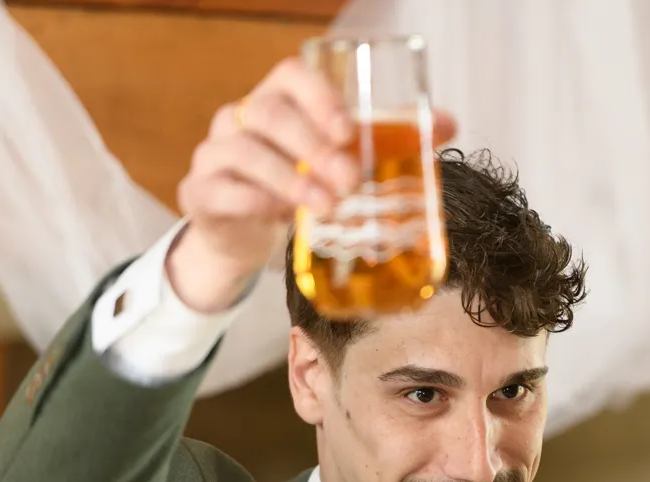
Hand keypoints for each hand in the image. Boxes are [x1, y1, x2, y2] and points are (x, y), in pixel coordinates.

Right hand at [168, 57, 456, 312]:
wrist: (247, 237)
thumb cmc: (299, 186)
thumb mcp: (340, 163)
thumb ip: (388, 141)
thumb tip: (448, 124)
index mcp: (276, 100)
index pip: (291, 76)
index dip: (319, 97)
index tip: (349, 130)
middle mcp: (239, 118)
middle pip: (269, 114)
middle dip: (313, 147)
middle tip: (349, 180)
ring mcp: (215, 153)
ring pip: (245, 152)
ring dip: (290, 179)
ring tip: (325, 206)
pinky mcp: (201, 192)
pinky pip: (221, 190)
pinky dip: (255, 203)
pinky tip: (281, 218)